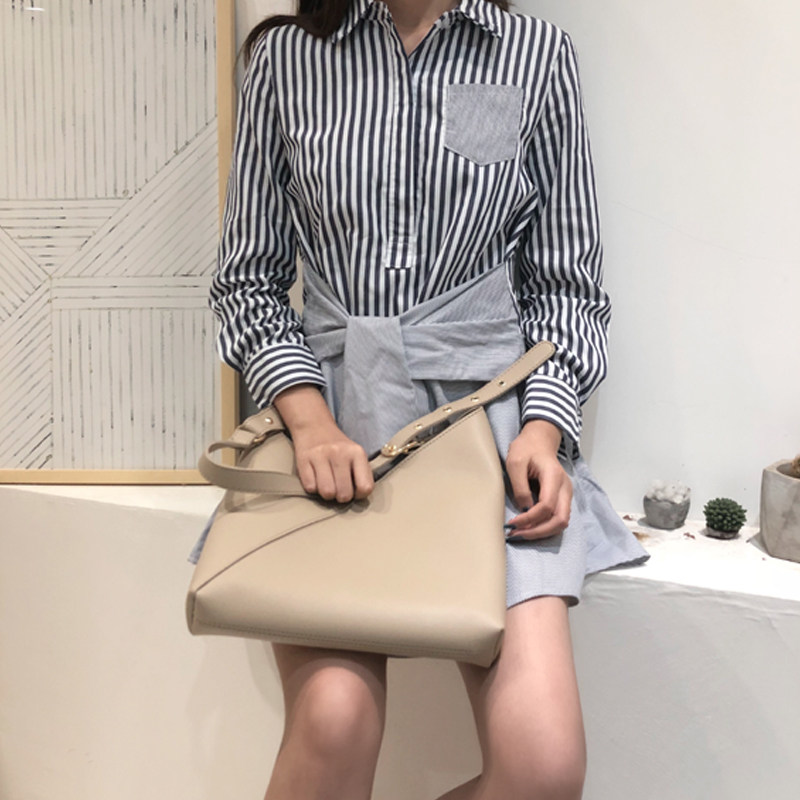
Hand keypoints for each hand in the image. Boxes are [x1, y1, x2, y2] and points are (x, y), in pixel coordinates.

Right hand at [273, 385, 373, 502]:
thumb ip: (361, 474)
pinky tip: (315, 478)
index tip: (354, 491)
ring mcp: (321, 455)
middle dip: (341, 497)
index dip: (359, 495)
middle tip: (338, 489)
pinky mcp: (304, 459)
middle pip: (344, 494)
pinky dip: (313, 487)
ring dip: (327, 494)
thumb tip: (358, 498)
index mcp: (357, 453)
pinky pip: (310, 487)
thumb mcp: (355, 455)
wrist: (314, 426)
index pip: (365, 487)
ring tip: (327, 484)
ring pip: (327, 492)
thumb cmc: (338, 447)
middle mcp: (340, 453)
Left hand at [505, 419, 571, 539]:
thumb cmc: (526, 449)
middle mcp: (565, 487)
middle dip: (538, 531)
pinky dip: (544, 527)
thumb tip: (524, 509)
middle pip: (560, 519)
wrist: (539, 441)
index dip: (530, 519)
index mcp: (554, 476)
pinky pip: (557, 519)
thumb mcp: (515, 463)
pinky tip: (528, 528)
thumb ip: (520, 487)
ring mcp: (566, 494)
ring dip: (542, 532)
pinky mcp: (562, 499)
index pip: (547, 506)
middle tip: (516, 534)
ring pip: (561, 523)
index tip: (512, 523)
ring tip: (520, 533)